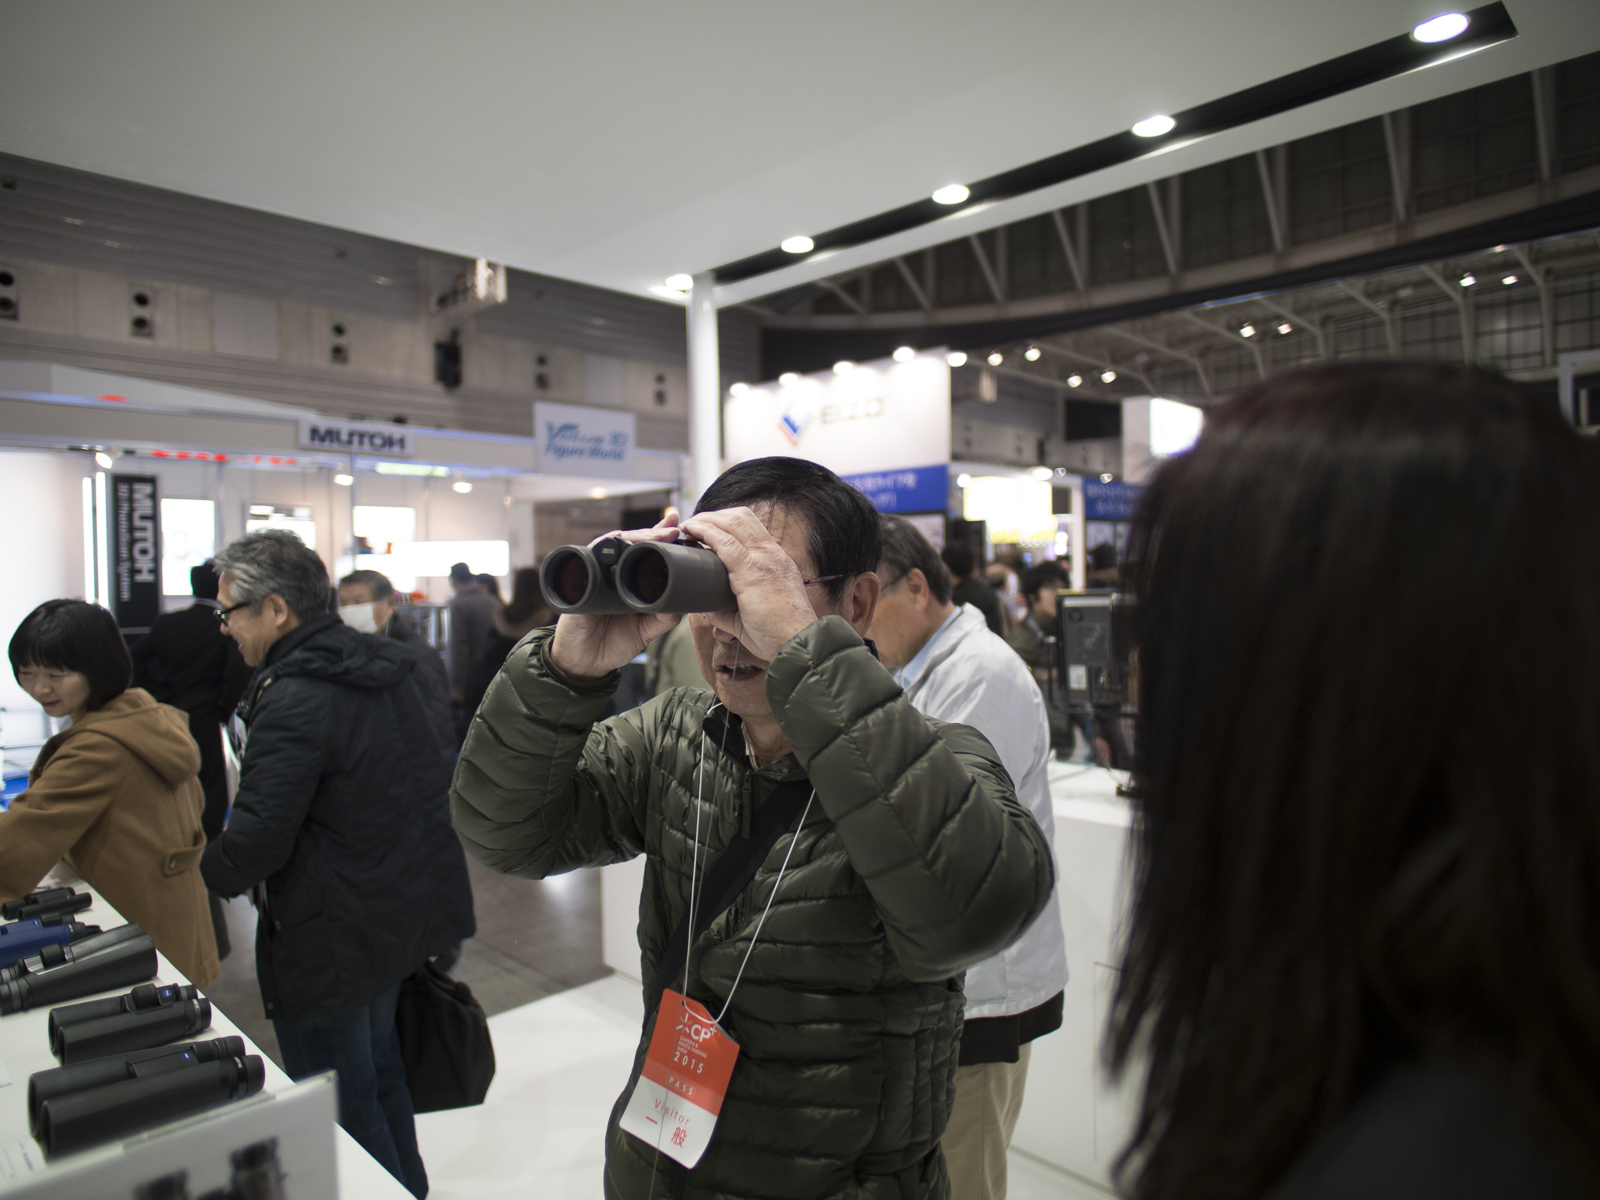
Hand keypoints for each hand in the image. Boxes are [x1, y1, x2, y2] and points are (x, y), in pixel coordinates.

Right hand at [548, 511, 684, 680]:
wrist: (587, 664)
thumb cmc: (614, 644)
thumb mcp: (646, 631)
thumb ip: (663, 616)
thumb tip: (683, 601)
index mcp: (630, 581)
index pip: (646, 552)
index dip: (660, 537)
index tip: (678, 528)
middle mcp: (613, 574)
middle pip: (631, 543)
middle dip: (653, 532)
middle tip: (672, 529)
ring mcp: (596, 575)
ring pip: (613, 544)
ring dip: (634, 536)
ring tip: (654, 534)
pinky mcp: (579, 582)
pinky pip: (588, 557)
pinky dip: (602, 546)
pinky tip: (617, 539)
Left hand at [678, 507, 816, 661]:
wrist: (797, 643)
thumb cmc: (779, 634)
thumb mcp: (754, 613)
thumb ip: (728, 609)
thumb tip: (706, 608)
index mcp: (776, 560)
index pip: (751, 528)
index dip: (727, 522)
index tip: (707, 528)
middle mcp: (771, 554)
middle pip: (741, 517)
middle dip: (713, 515)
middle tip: (693, 524)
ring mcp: (763, 559)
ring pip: (731, 522)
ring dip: (706, 519)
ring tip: (688, 526)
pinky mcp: (751, 570)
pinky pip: (724, 542)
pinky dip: (704, 531)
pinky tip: (691, 530)